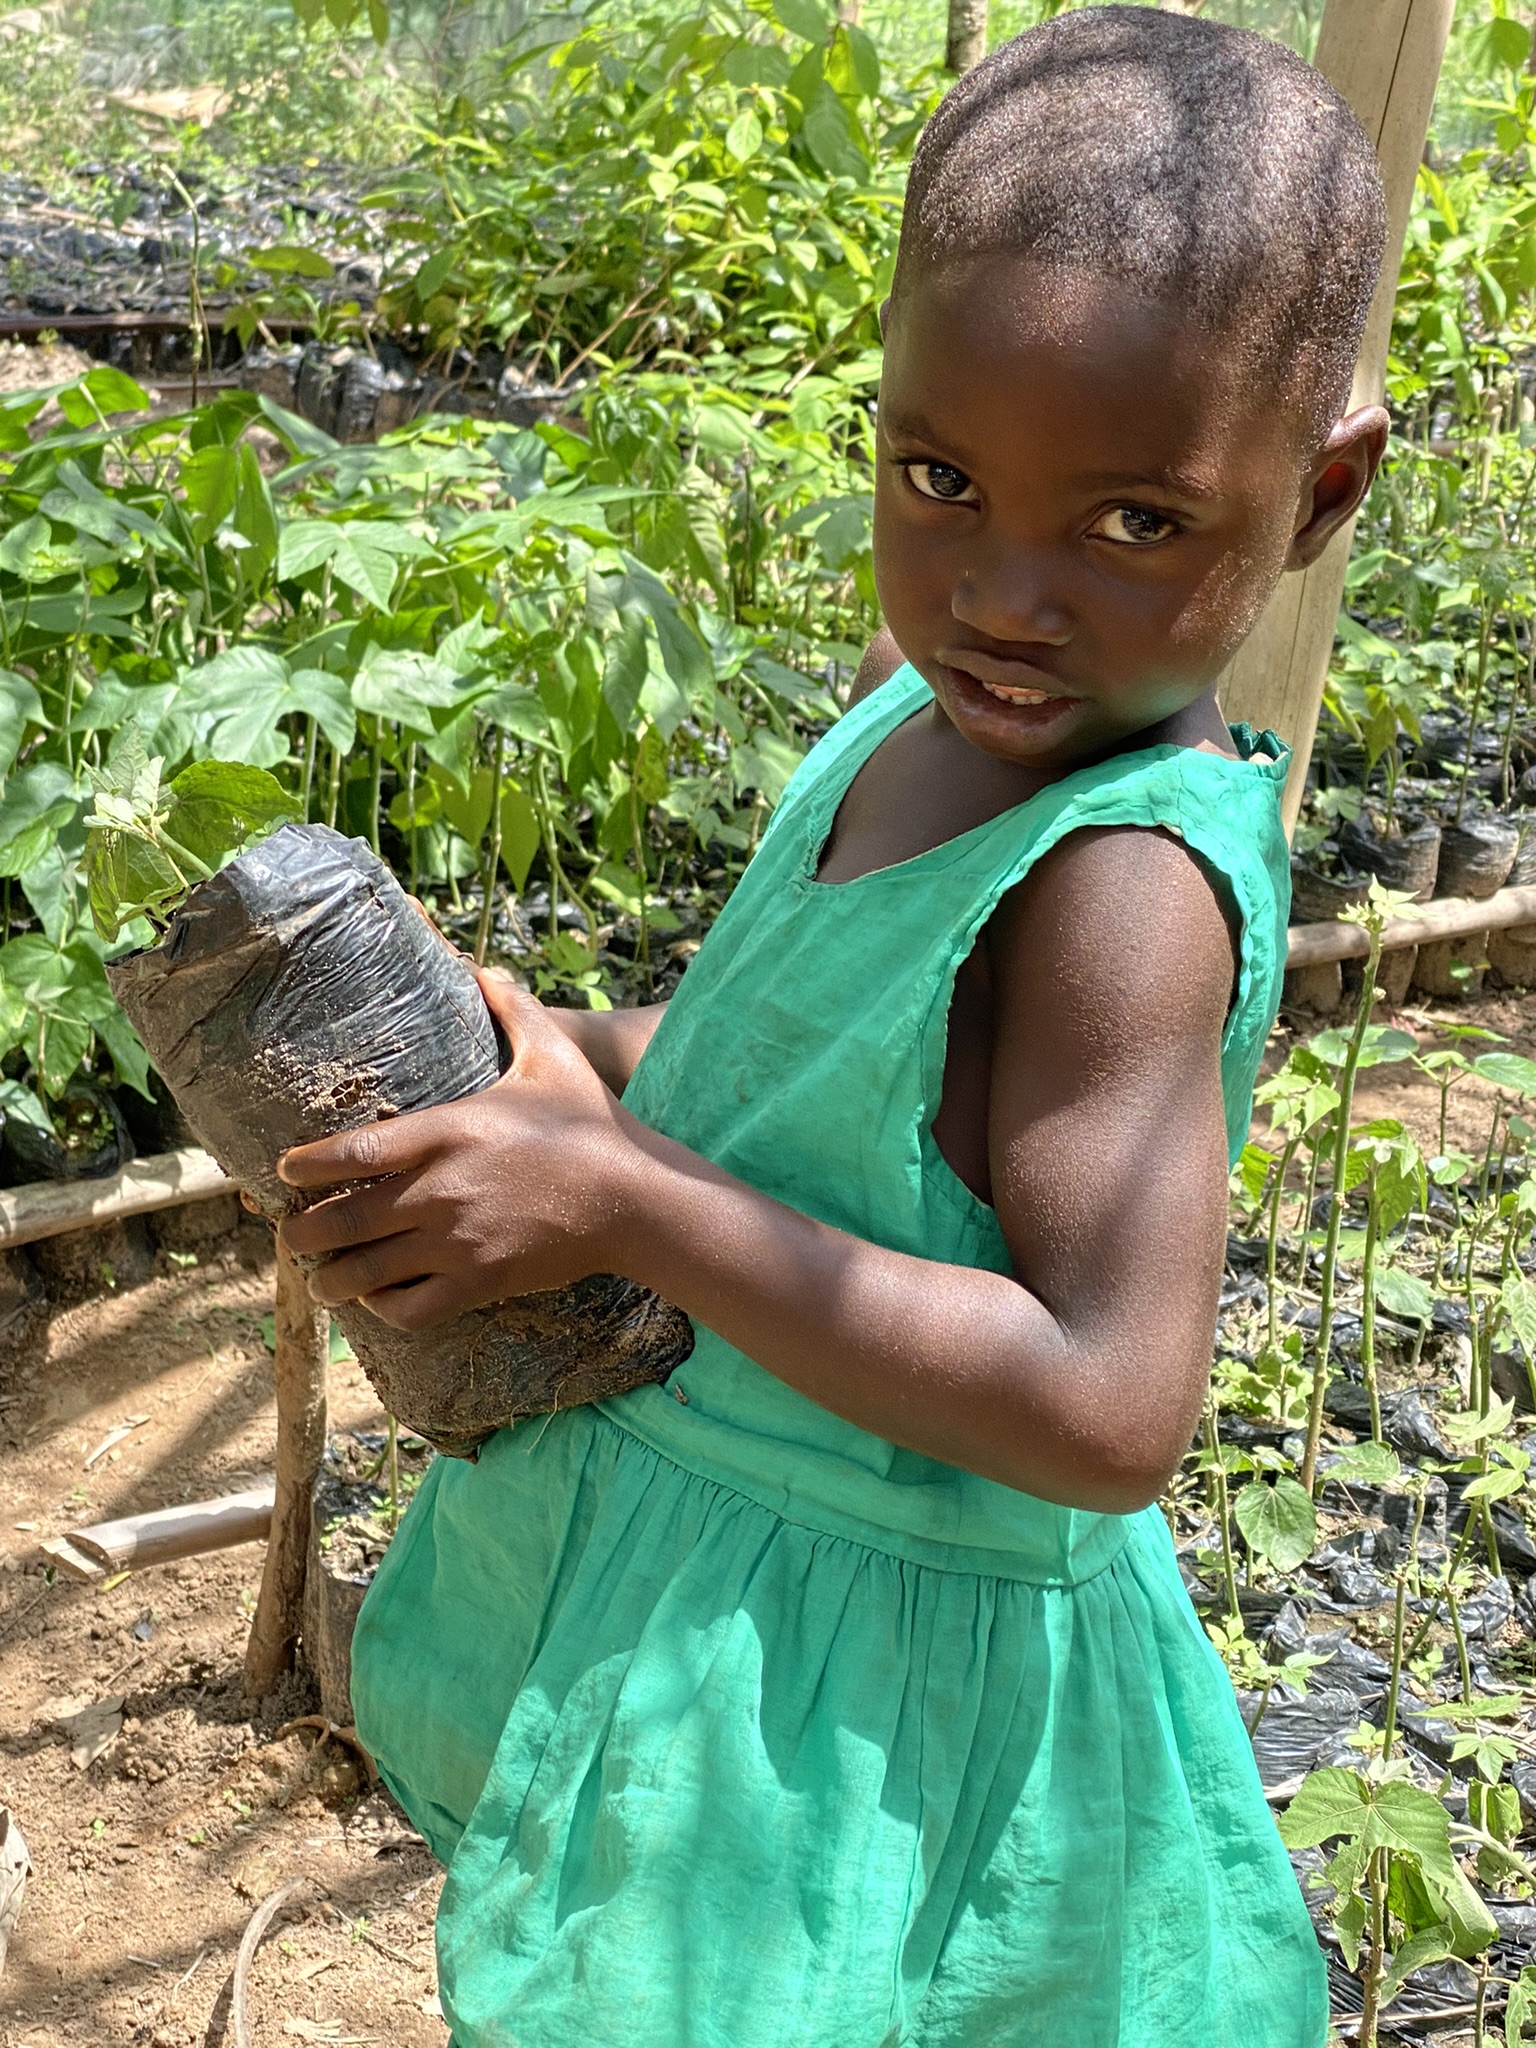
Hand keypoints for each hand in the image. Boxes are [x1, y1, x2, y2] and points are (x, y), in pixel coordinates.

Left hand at [275, 970, 647, 1330]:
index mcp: (449, 1131)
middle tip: (290, 1233)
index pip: (351, 1153)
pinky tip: (378, 1299)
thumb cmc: (591, 1125)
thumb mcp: (553, 1056)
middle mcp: (441, 1190)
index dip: (305, 1167)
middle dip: (301, 1233)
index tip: (286, 1170)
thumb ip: (513, 1009)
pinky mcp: (479, 1283)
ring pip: (363, 1273)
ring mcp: (457, 1242)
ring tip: (321, 1277)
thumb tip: (482, 966)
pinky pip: (409, 1310)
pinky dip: (383, 1308)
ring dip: (331, 1279)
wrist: (634, 1199)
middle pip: (340, 1221)